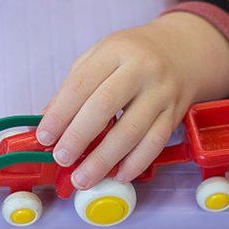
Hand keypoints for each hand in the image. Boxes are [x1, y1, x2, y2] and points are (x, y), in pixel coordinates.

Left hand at [35, 12, 228, 188]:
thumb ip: (74, 86)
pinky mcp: (176, 113)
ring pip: (131, 131)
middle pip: (104, 107)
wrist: (184, 50)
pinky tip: (118, 176)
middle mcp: (141, 69)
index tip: (44, 136)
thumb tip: (47, 120)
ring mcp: (162, 92)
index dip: (59, 114)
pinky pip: (155, 143)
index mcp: (115, 51)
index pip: (80, 85)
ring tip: (83, 178)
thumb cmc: (132, 55)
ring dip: (104, 160)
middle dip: (78, 137)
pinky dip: (136, 164)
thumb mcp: (100, 57)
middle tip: (61, 158)